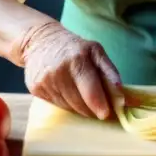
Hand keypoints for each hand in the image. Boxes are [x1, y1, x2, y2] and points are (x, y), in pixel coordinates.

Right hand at [14, 20, 130, 119]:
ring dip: (80, 108)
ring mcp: (46, 81)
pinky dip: (66, 104)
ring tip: (84, 98)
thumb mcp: (95, 51)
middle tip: (101, 110)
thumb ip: (109, 70)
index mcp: (78, 59)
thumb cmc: (74, 48)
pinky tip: (68, 94)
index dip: (99, 104)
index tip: (107, 114)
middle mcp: (60, 70)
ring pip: (68, 107)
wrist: (40, 41)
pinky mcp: (36, 89)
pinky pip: (56, 105)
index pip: (90, 89)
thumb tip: (120, 90)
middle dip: (92, 109)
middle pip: (79, 102)